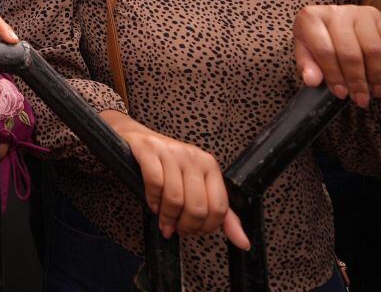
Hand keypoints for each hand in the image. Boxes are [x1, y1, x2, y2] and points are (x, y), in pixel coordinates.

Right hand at [107, 115, 249, 247]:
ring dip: (167, 217)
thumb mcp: (199, 186)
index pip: (219, 208)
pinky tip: (153, 205)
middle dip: (185, 226)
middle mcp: (194, 157)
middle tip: (176, 228)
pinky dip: (153, 201)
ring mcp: (171, 153)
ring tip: (164, 221)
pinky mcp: (150, 151)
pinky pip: (155, 184)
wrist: (136, 138)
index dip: (206, 227)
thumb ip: (223, 215)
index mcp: (210, 166)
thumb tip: (244, 243)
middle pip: (198, 207)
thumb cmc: (169, 166)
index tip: (194, 230)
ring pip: (175, 199)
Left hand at [293, 4, 380, 107]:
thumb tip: (312, 81)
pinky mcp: (379, 16)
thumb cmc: (317, 39)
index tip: (341, 94)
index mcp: (311, 18)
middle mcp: (336, 11)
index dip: (334, 76)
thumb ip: (307, 66)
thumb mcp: (305, 51)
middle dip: (357, 81)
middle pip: (351, 52)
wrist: (332, 21)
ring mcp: (360, 12)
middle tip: (361, 99)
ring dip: (376, 75)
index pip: (325, 51)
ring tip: (375, 91)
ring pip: (374, 49)